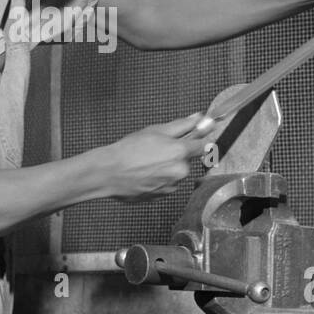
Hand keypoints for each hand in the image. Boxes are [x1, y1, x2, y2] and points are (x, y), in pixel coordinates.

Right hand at [97, 113, 212, 200]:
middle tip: (156, 149)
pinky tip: (144, 173)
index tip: (197, 136)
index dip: (199, 140)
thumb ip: (182, 125)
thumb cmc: (129, 150)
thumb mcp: (155, 130)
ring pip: (176, 173)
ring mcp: (172, 186)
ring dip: (167, 168)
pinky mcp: (162, 196)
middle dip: (176, 155)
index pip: (204, 145)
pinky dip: (159, 179)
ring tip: (146, 163)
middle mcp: (180, 171)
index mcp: (180, 152)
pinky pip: (167, 184)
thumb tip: (199, 118)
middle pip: (187, 160)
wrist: (110, 172)